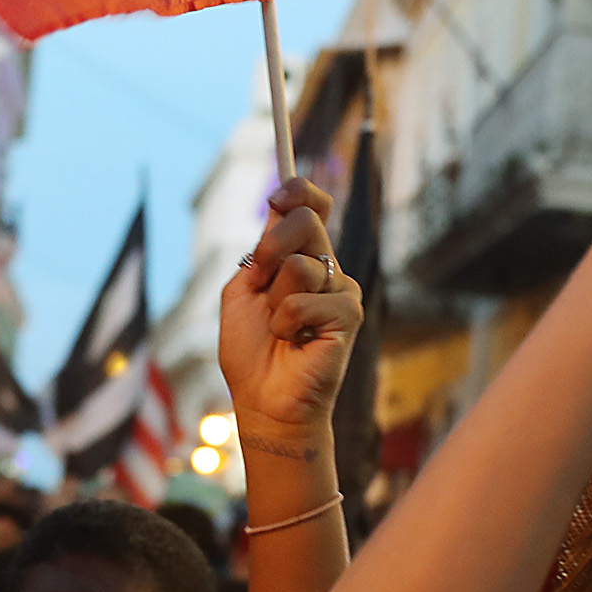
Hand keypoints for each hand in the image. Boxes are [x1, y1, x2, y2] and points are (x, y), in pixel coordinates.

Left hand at [219, 178, 363, 450]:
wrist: (263, 401)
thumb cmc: (250, 352)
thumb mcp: (242, 292)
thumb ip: (259, 252)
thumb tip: (277, 207)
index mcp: (301, 258)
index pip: (312, 207)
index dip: (298, 190)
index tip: (276, 197)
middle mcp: (326, 269)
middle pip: (307, 221)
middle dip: (271, 246)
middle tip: (259, 280)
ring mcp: (340, 291)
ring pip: (301, 264)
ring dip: (274, 298)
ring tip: (278, 327)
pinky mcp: (349, 314)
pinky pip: (305, 299)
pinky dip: (285, 321)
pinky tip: (293, 341)